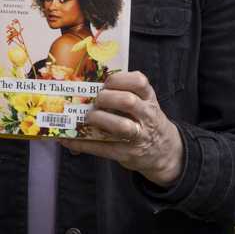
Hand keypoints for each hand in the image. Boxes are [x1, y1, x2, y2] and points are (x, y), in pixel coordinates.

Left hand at [59, 71, 183, 186]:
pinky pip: (104, 149)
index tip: (105, 82)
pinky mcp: (128, 154)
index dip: (119, 79)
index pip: (139, 82)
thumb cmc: (145, 121)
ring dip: (99, 119)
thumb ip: (125, 93)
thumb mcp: (144, 103)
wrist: (165, 151)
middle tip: (95, 101)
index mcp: (149, 99)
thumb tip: (84, 87)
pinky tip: (69, 141)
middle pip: (128, 102)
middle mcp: (147, 116)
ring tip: (89, 118)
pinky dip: (83, 145)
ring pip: (121, 125)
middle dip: (106, 98)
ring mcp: (139, 136)